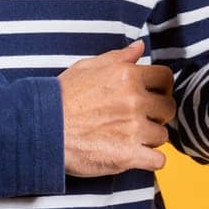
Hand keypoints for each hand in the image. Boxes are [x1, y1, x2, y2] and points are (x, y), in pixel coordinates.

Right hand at [58, 39, 175, 176]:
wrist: (41, 129)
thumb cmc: (61, 97)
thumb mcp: (87, 67)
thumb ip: (118, 57)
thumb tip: (140, 47)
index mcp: (127, 76)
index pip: (165, 78)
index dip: (162, 87)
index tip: (155, 95)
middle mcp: (134, 100)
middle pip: (167, 108)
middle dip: (157, 114)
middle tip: (140, 119)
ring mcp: (132, 129)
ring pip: (162, 135)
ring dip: (150, 138)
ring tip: (131, 138)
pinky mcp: (127, 155)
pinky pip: (158, 161)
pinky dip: (150, 161)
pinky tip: (137, 156)